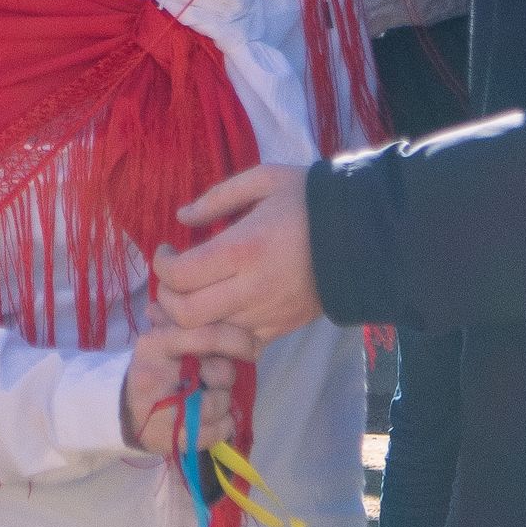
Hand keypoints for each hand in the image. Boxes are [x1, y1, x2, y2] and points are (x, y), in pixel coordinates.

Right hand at [121, 323, 257, 457]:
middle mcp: (157, 375)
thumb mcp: (162, 339)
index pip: (207, 336)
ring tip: (209, 398)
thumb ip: (190, 326)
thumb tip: (224, 310)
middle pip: (220, 372)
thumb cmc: (152, 369)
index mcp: (155, 344)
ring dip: (224, 401)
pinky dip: (224, 424)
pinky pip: (220, 430)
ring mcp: (163, 412)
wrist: (122, 411)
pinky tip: (213, 419)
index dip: (237, 340)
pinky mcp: (173, 440)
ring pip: (221, 403)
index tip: (252, 348)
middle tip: (216, 378)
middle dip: (226, 375)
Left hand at [154, 164, 324, 343]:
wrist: (364, 235)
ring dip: (187, 320)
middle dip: (167, 297)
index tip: (166, 250)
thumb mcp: (264, 180)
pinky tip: (216, 314)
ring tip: (187, 296)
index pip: (180, 275)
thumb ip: (218, 197)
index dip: (161, 265)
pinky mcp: (281, 329)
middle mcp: (252, 288)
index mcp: (243, 249)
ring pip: (208, 335)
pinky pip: (237, 346)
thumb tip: (182, 217)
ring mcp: (267, 315)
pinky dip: (218, 335)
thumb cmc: (310, 201)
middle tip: (173, 278)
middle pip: (186, 313)